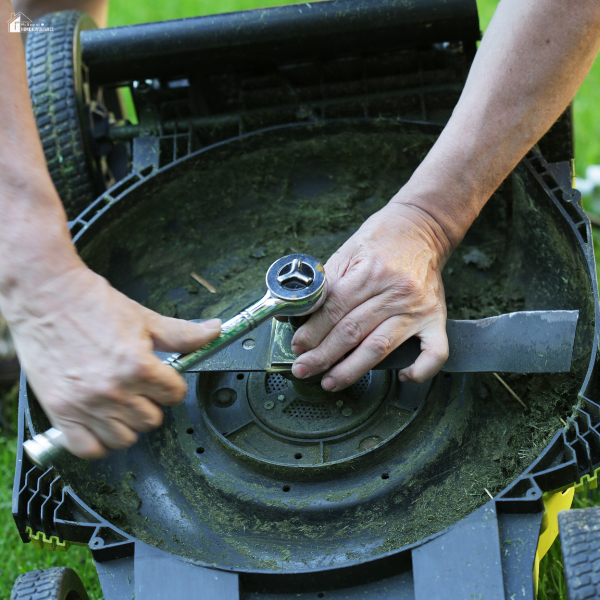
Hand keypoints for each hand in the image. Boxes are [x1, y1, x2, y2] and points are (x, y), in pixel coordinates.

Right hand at [7, 265, 220, 458]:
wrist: (46, 297)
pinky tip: (100, 422)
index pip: (175, 395)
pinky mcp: (60, 412)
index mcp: (137, 366)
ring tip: (120, 403)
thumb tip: (215, 331)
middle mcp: (112, 391)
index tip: (161, 378)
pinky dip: (97, 442)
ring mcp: (85, 405)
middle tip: (137, 386)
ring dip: (126, 424)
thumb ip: (182, 333)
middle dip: (150, 403)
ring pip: (124, 439)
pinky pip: (88, 449)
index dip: (171, 385)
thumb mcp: (145, 318)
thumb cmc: (93, 305)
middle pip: (152, 420)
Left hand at [290, 201, 450, 390]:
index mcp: (370, 272)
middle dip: (323, 355)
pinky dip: (421, 370)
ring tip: (331, 381)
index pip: (334, 309)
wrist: (422, 226)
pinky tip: (403, 378)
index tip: (298, 346)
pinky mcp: (436, 318)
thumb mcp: (346, 252)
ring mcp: (417, 308)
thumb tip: (294, 312)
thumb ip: (324, 285)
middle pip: (352, 332)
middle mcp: (395, 292)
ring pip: (380, 347)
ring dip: (352, 369)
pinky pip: (435, 352)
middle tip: (304, 369)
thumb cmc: (381, 239)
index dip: (313, 332)